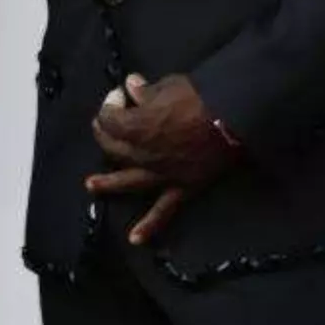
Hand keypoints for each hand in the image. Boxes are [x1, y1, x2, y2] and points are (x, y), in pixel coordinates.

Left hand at [86, 73, 237, 243]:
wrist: (233, 118)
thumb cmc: (199, 97)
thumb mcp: (167, 85)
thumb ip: (145, 91)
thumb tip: (131, 86)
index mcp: (136, 127)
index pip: (110, 118)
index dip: (109, 104)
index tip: (120, 94)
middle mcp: (142, 154)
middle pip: (113, 147)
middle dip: (104, 133)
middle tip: (104, 125)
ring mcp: (160, 173)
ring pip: (128, 180)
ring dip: (107, 183)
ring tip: (90, 185)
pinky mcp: (181, 187)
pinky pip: (164, 210)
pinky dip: (149, 225)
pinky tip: (135, 239)